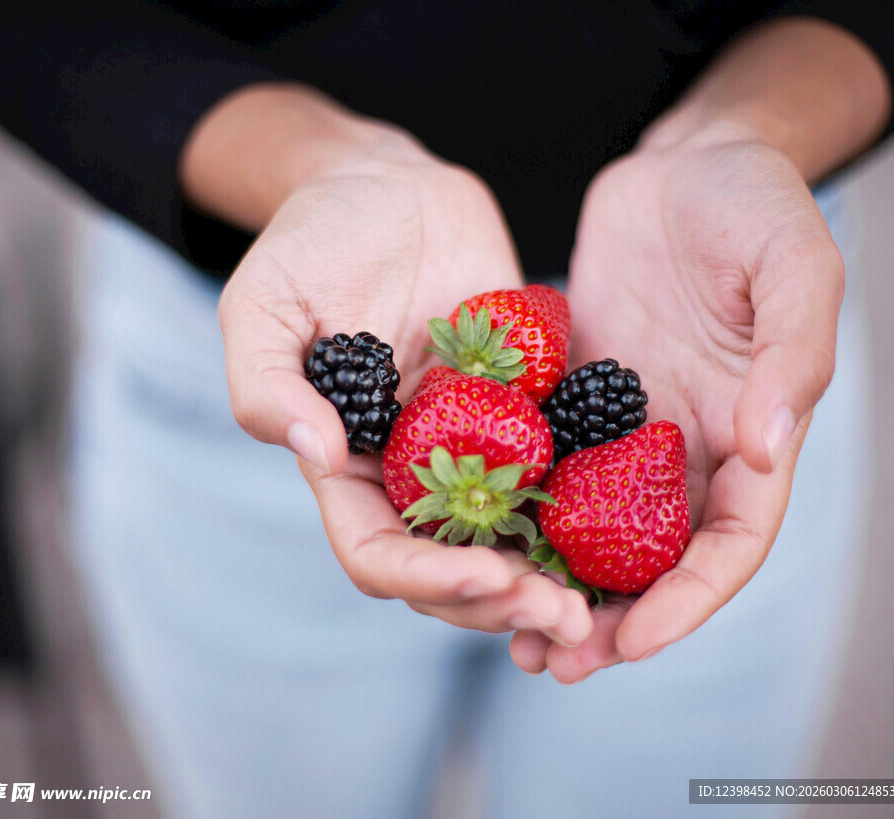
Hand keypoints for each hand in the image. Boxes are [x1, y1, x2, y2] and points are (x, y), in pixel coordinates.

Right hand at [215, 96, 591, 645]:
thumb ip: (265, 384)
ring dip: (549, 577)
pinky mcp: (522, 409)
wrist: (389, 187)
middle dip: (501, 602)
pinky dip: (587, 508)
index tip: (489, 576)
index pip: (378, 554)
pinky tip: (632, 524)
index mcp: (347, 464)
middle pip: (452, 567)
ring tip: (595, 598)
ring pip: (510, 538)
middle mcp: (412, 470)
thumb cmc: (312, 240)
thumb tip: (316, 455)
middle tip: (563, 614)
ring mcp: (472, 444)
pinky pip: (556, 469)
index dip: (428, 580)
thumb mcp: (262, 303)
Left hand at [510, 125, 843, 680]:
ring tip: (502, 633)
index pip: (728, 545)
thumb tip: (765, 449)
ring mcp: (624, 429)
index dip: (686, 602)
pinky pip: (541, 468)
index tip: (630, 641)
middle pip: (651, 559)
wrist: (682, 165)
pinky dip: (513, 514)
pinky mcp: (572, 401)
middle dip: (607, 618)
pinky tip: (469, 542)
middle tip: (548, 660)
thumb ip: (790, 355)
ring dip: (552, 586)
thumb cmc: (753, 203)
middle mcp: (685, 448)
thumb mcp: (792, 263)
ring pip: (590, 530)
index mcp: (750, 434)